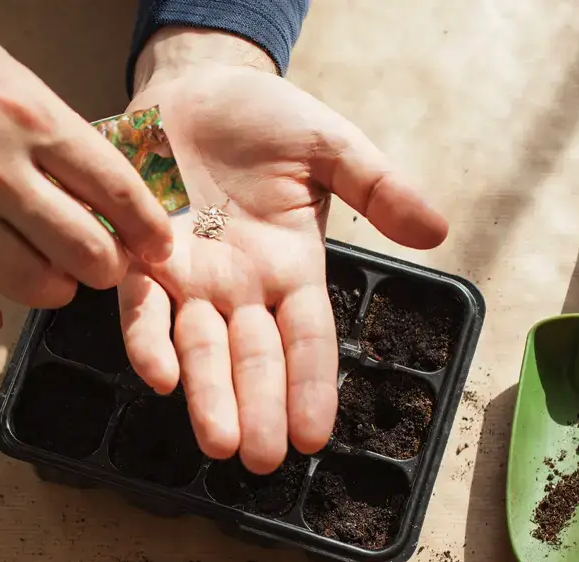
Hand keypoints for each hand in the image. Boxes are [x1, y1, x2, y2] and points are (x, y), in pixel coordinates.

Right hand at [0, 0, 172, 343]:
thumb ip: (38, 121)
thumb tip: (81, 165)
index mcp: (27, 115)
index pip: (117, 189)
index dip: (148, 228)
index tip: (158, 246)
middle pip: (87, 251)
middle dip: (105, 267)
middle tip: (100, 263)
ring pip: (31, 286)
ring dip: (50, 291)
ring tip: (48, 280)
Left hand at [121, 29, 447, 474]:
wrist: (196, 83)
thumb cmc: (266, 119)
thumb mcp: (332, 147)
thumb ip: (379, 187)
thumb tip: (437, 230)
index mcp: (292, 270)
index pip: (307, 341)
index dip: (311, 387)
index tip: (314, 437)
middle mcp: (241, 288)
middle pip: (254, 358)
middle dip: (257, 409)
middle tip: (261, 461)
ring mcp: (191, 278)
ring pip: (200, 347)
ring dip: (206, 395)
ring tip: (218, 440)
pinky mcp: (141, 256)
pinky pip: (142, 305)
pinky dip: (147, 338)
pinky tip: (157, 374)